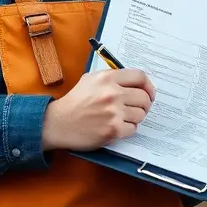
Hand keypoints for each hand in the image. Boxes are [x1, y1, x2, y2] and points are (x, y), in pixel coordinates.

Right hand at [41, 68, 155, 150]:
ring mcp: (113, 112)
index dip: (148, 86)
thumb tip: (136, 82)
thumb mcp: (90, 79)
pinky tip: (116, 127)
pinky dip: (127, 129)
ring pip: (141, 114)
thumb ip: (113, 77)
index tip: (149, 93)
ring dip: (135, 118)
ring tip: (123, 118)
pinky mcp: (113, 130)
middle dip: (144, 104)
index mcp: (108, 78)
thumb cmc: (74, 101)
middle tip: (136, 108)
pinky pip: (133, 129)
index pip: (140, 77)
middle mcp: (112, 93)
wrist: (57, 123)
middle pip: (144, 97)